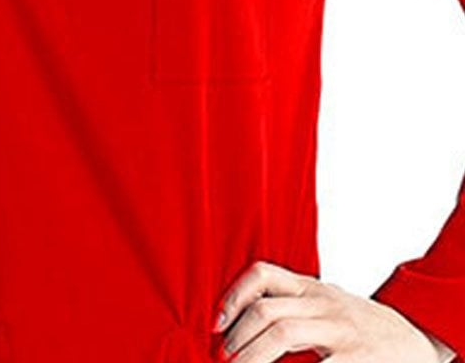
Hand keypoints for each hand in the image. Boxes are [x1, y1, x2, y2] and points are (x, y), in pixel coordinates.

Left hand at [213, 259, 453, 361]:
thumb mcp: (322, 305)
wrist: (412, 339)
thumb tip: (233, 323)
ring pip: (284, 334)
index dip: (233, 296)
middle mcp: (322, 303)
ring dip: (253, 356)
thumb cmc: (355, 324)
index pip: (262, 273)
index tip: (215, 324)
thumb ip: (289, 306)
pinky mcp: (356, 358)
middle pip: (267, 310)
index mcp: (310, 288)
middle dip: (238, 337)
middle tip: (224, 358)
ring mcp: (340, 330)